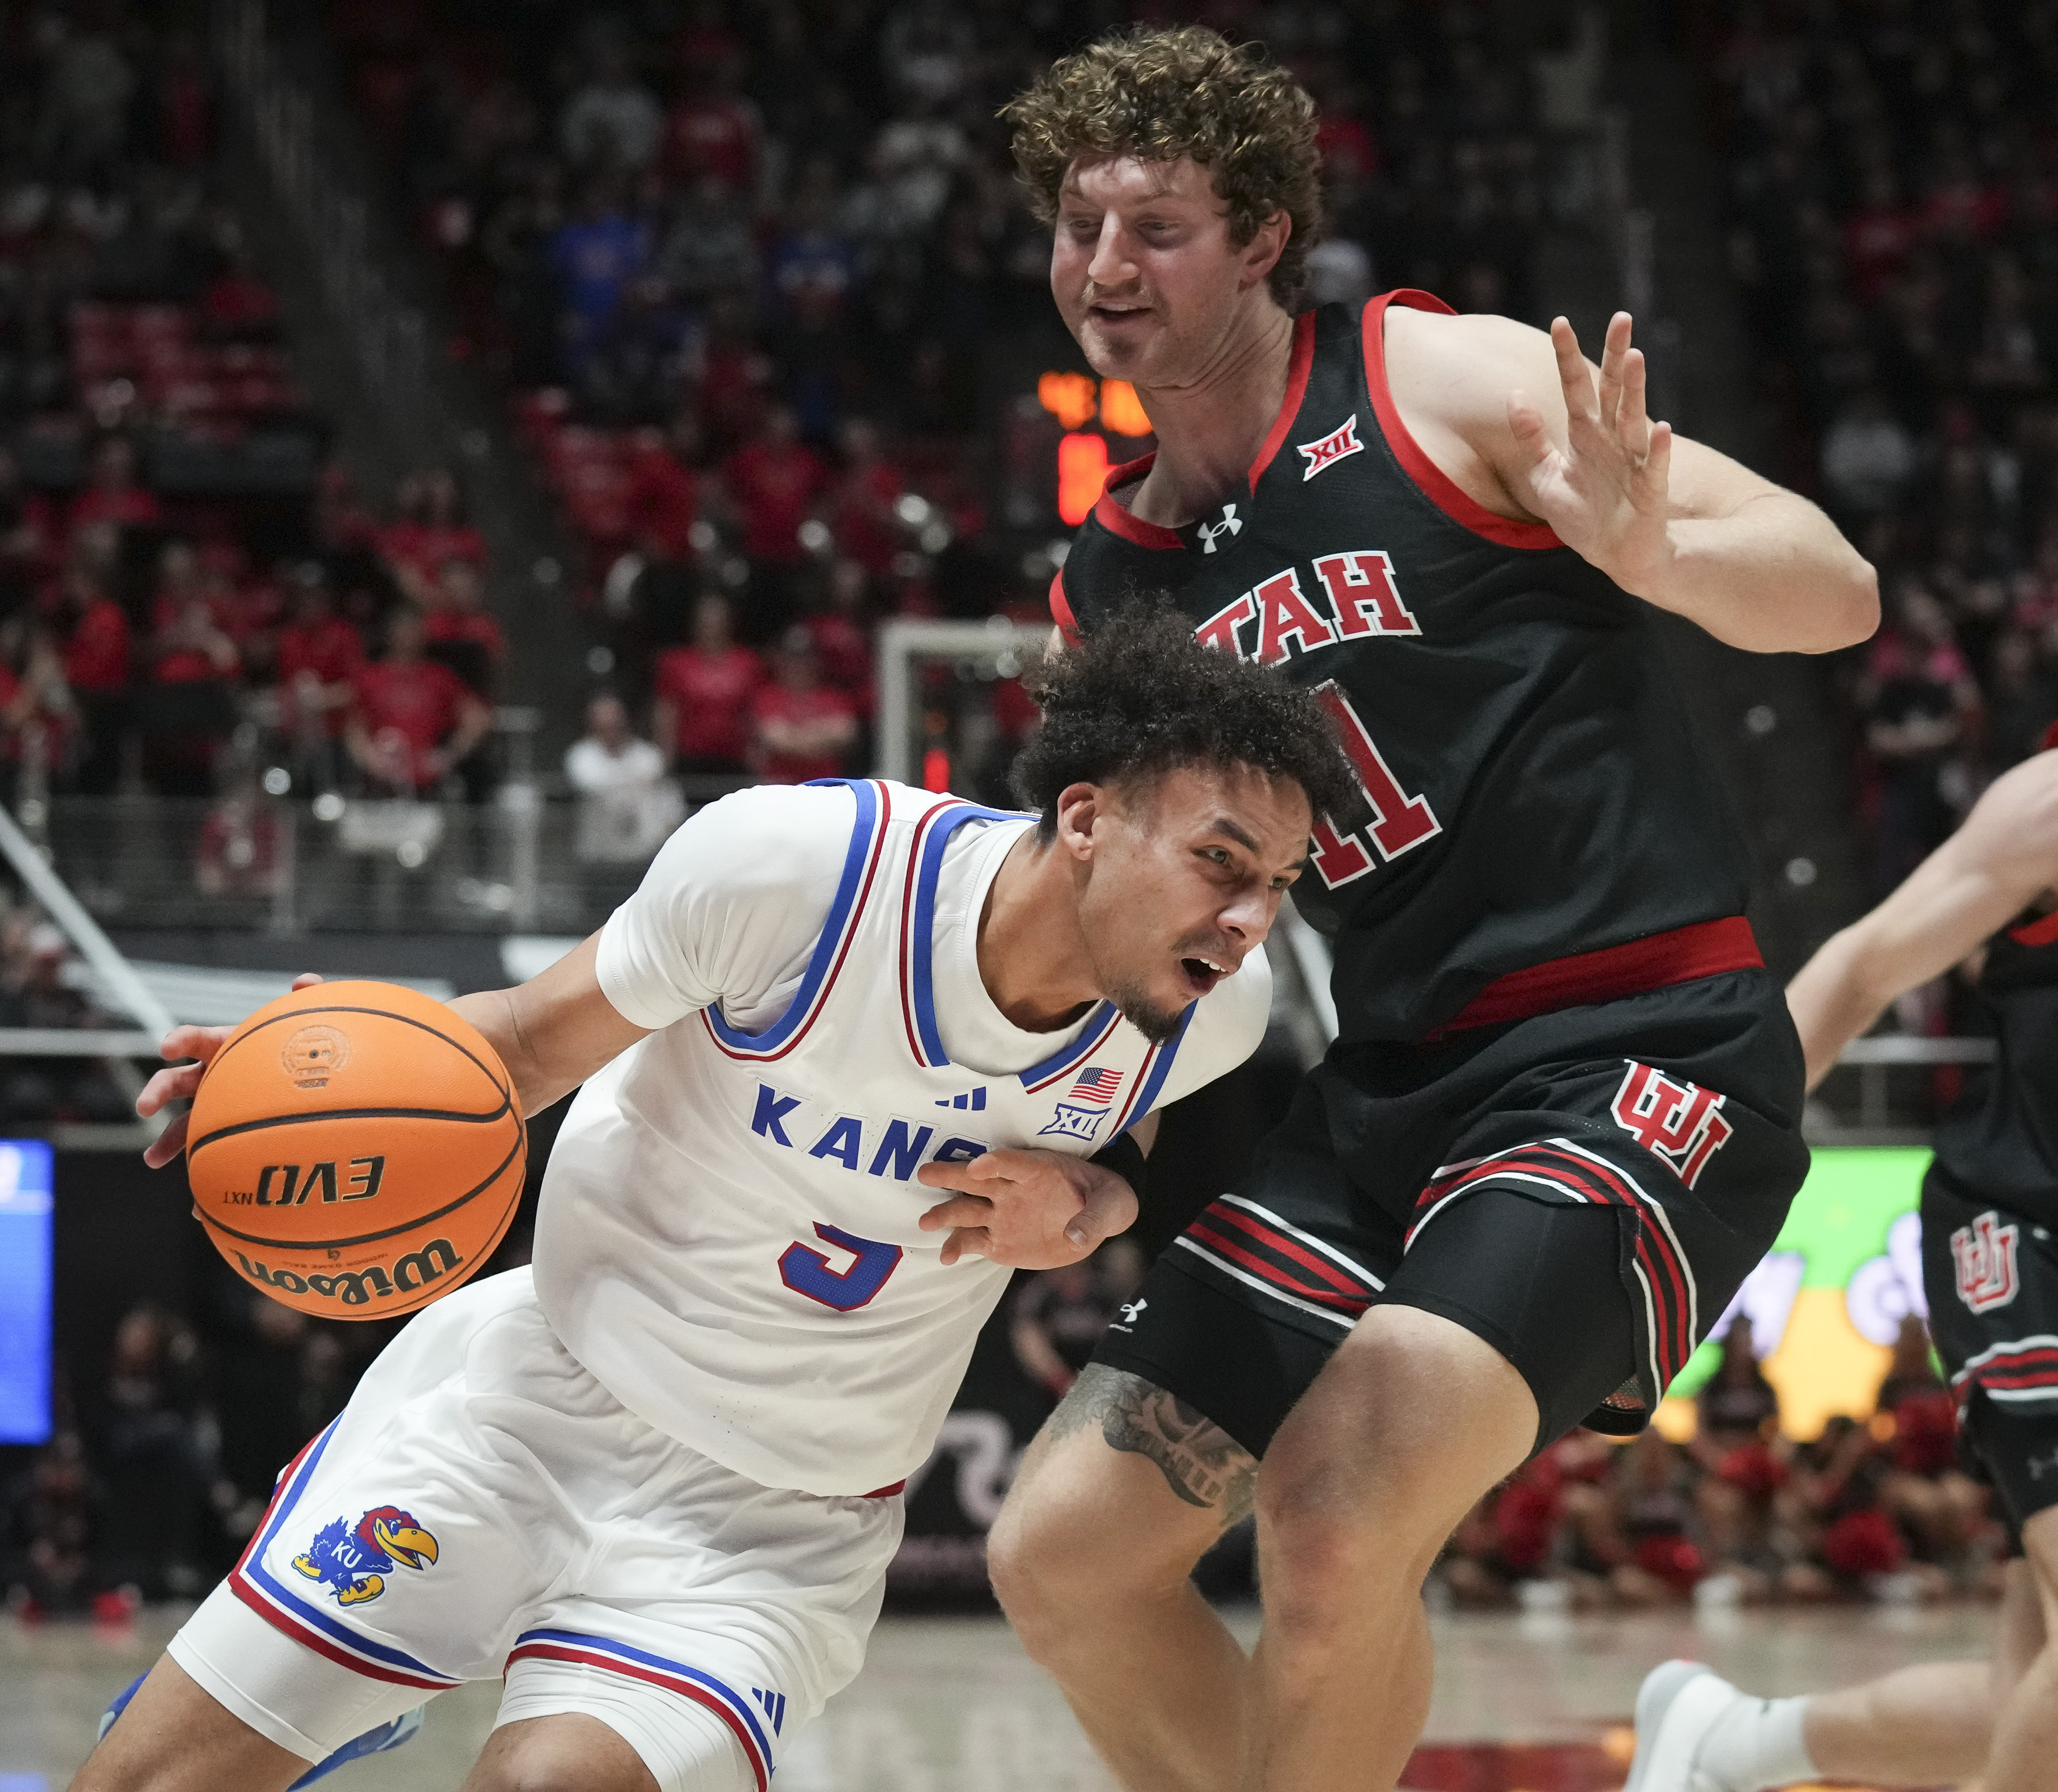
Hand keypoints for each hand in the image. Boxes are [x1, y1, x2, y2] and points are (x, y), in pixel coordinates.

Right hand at [137, 972, 322, 1167]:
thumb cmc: (300, 1047)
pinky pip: (213, 1158)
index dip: (180, 1040)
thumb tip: (307, 981)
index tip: (168, 1047)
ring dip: (168, 1142)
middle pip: (175, 1082)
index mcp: (226, 1046)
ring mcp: (215, 1108)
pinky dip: (209, 1180)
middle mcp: (212, 1077)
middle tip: (144, 1108)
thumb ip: (306, 1002)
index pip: (196, 1038)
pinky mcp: (226, 1134)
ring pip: (183, 1125)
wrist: (312, 1081)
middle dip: (156, 1092)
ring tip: (152, 1160)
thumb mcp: (303, 1024)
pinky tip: (203, 1208)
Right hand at [914, 1147, 1137, 1268]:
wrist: (1097, 1217)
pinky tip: (945, 1257)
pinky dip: (958, 1248)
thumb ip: (1094, 1220)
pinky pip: (973, 1242)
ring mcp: (1003, 1214)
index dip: (997, 1163)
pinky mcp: (999, 1240)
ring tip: (924, 1222)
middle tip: (925, 1173)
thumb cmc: (1104, 1199)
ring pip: (967, 1210)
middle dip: (952, 1175)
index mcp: (1040, 1171)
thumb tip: (1075, 1238)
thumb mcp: (1112, 1206)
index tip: (978, 1164)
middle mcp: (1013, 1190)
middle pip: (977, 1180)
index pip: (1015, 1164)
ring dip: (946, 1214)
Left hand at [1507, 312, 1672, 596]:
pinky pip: (1653, 466)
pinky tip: (1661, 428)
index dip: (1568, 357)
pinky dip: (1657, 449)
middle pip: (1614, 390)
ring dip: (1636, 389)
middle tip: (1621, 318)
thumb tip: (1513, 396)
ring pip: (1634, 419)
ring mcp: (1633, 462)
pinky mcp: (1649, 490)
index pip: (1576, 388)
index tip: (1560, 322)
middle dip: (1616, 355)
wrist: (1614, 555)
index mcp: (1586, 435)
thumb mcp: (1546, 476)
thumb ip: (1531, 438)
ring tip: (1635, 356)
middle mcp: (1612, 441)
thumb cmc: (1584, 515)